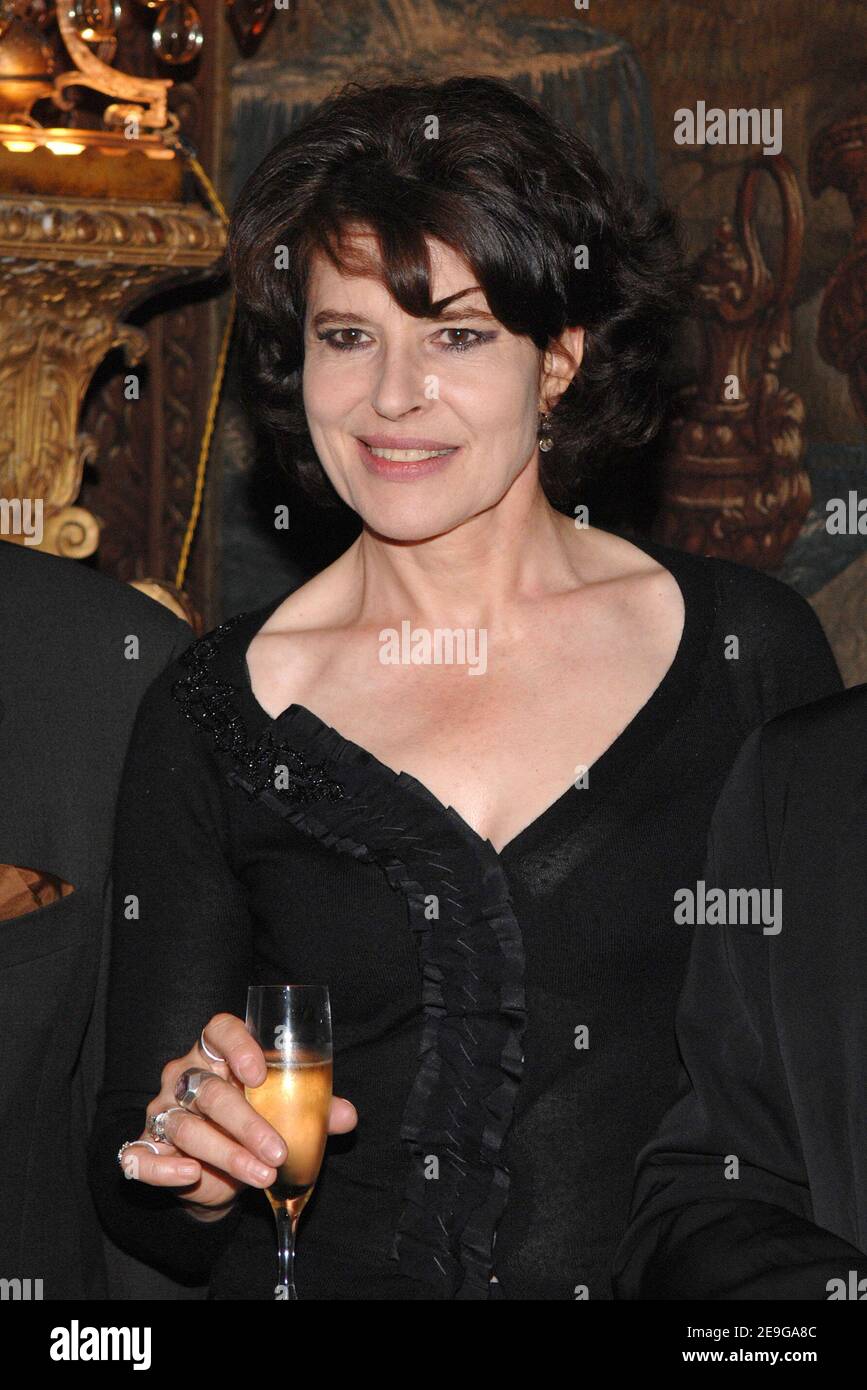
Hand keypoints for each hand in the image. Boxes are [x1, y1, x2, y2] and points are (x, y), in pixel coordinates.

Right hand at [120, 1013, 356, 1216]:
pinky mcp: (146, 1147)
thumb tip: (347, 1115)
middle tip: (279, 1149)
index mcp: (216, 1053)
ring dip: (228, 1154)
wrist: (215, 1171)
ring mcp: (161, 1111)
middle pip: (210, 1090)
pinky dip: (162, 1169)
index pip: (219, 1030)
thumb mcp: (282, 1112)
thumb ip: (311, 1109)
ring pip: (187, 1127)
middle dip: (247, 1123)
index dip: (238, 1045)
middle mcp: (184, 1076)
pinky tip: (191, 1175)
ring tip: (263, 1174)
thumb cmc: (251, 1123)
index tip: (260, 1073)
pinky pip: (140, 1157)